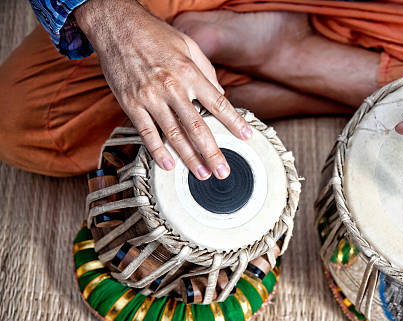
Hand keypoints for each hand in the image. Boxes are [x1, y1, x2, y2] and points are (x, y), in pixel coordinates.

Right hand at [74, 0, 252, 179]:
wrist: (116, 25)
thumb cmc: (155, 34)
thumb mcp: (188, 45)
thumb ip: (206, 70)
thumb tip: (219, 92)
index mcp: (189, 73)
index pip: (218, 103)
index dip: (234, 122)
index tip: (246, 137)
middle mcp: (172, 87)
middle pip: (198, 127)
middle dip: (213, 152)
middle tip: (223, 171)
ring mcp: (150, 98)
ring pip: (174, 135)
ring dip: (190, 158)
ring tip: (202, 174)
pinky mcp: (130, 104)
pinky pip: (147, 133)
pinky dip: (158, 151)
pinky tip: (168, 165)